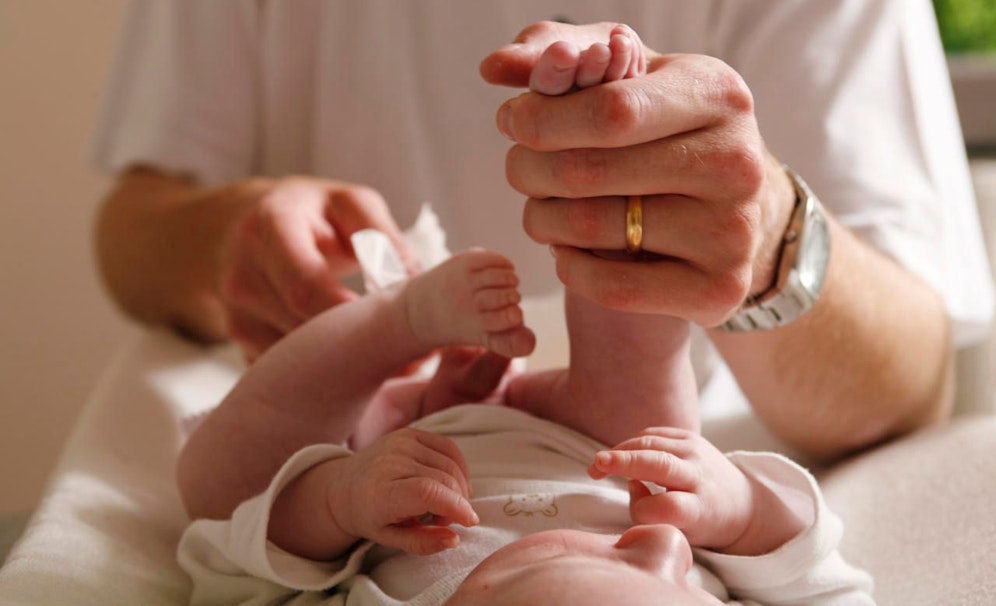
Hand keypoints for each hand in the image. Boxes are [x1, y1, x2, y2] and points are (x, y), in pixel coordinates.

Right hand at [219, 177, 417, 359]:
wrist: (253, 226)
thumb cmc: (316, 215)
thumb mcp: (351, 206)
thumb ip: (383, 237)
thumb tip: (414, 283)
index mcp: (272, 227)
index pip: (304, 284)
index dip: (347, 312)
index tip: (388, 325)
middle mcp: (242, 273)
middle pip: (300, 328)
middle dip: (355, 345)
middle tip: (413, 357)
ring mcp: (236, 314)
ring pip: (293, 360)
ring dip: (343, 368)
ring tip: (390, 358)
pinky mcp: (242, 344)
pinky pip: (285, 374)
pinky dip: (322, 377)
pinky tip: (354, 366)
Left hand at [327, 428, 478, 554]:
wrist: (344, 487)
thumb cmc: (369, 517)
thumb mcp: (390, 539)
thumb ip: (422, 542)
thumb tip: (454, 538)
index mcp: (380, 492)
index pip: (427, 492)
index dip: (455, 506)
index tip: (469, 522)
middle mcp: (390, 462)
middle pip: (444, 479)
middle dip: (457, 503)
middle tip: (444, 520)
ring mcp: (401, 443)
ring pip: (451, 464)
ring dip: (458, 488)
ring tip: (442, 504)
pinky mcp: (410, 433)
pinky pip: (449, 447)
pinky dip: (458, 467)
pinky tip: (452, 483)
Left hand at [481, 22, 795, 325]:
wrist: (722, 201)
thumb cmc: (659, 127)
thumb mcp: (624, 74)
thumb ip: (558, 53)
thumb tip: (496, 67)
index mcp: (717, 94)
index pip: (610, 112)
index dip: (542, 120)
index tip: (511, 122)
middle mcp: (737, 162)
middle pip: (589, 172)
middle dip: (529, 169)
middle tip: (520, 168)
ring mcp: (733, 231)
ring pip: (592, 228)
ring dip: (542, 219)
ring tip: (543, 207)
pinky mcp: (719, 289)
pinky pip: (613, 286)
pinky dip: (570, 268)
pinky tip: (567, 249)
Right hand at [588, 427, 753, 551]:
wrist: (742, 503)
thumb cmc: (704, 524)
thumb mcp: (682, 532)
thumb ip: (651, 515)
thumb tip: (631, 482)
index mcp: (702, 508)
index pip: (668, 507)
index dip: (644, 511)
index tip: (639, 514)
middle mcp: (700, 476)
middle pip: (660, 464)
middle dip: (625, 462)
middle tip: (597, 464)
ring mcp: (696, 451)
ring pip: (651, 443)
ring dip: (620, 450)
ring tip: (599, 464)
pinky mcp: (691, 436)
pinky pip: (653, 434)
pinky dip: (633, 443)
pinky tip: (622, 456)